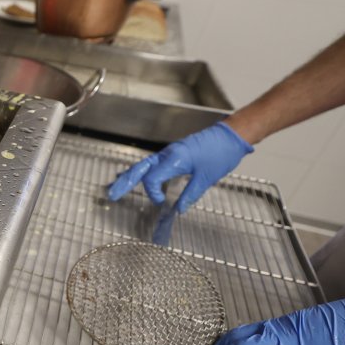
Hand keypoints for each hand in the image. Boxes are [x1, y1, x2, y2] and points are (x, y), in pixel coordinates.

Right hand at [106, 122, 252, 212]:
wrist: (232, 135)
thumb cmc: (221, 153)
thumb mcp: (207, 178)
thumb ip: (190, 194)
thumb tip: (179, 209)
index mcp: (174, 159)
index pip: (152, 178)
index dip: (152, 193)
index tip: (162, 202)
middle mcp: (168, 154)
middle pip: (140, 168)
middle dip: (125, 182)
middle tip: (112, 193)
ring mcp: (170, 152)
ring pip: (145, 164)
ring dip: (132, 176)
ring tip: (119, 185)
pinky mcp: (176, 152)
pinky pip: (154, 162)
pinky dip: (144, 171)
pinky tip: (141, 176)